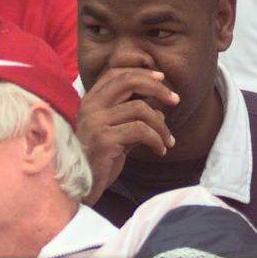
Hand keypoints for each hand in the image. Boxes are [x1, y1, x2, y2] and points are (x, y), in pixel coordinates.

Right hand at [77, 68, 178, 203]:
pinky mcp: (104, 140)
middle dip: (157, 88)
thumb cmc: (100, 158)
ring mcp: (95, 123)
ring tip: (168, 140)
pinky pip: (141, 131)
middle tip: (175, 100)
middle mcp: (89, 107)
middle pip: (128, 81)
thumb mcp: (115, 131)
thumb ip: (130, 116)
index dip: (141, 72)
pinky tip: (161, 150)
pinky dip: (157, 139)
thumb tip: (161, 107)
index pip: (116, 73)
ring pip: (140, 108)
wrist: (80, 185)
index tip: (162, 79)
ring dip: (162, 125)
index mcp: (89, 101)